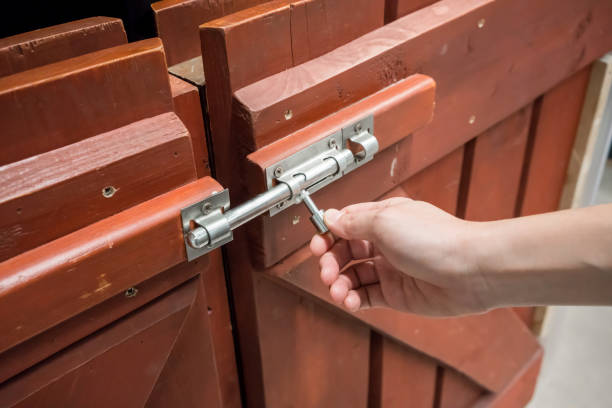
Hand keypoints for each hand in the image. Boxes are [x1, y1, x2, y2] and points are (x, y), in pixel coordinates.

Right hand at [309, 198, 491, 315]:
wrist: (471, 271)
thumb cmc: (437, 240)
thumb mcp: (386, 220)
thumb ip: (353, 221)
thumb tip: (330, 217)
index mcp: (383, 218)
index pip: (345, 224)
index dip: (328, 235)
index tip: (316, 245)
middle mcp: (386, 242)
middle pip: (345, 251)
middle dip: (330, 261)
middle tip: (327, 272)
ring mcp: (391, 269)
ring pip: (353, 276)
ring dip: (339, 284)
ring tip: (339, 292)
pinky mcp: (396, 294)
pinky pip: (366, 296)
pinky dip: (353, 299)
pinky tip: (350, 301)